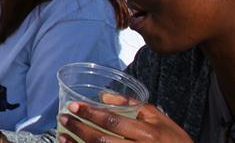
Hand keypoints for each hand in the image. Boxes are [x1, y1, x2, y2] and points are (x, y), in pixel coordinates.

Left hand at [58, 100, 191, 142]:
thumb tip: (103, 96)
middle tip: (63, 118)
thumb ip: (132, 105)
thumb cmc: (173, 139)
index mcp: (148, 133)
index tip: (74, 106)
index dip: (91, 114)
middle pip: (103, 140)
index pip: (114, 121)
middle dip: (79, 129)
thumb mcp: (158, 118)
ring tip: (62, 137)